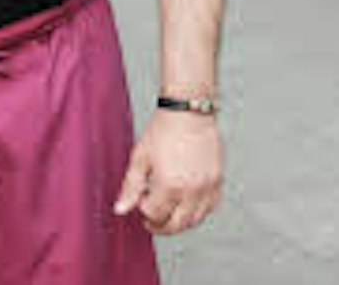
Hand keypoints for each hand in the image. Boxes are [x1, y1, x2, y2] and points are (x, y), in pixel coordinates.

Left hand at [112, 111, 222, 234]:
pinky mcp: (218, 180)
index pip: (155, 215)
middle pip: (176, 225)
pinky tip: (187, 205)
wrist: (188, 112)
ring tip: (168, 212)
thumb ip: (130, 187)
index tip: (140, 200)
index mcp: (169, 185)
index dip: (143, 211)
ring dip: (179, 222)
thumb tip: (120, 209)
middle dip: (160, 226)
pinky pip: (210, 207)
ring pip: (194, 220)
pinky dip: (198, 212)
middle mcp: (191, 189)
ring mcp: (207, 186)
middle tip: (151, 220)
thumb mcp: (140, 158)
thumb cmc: (164, 130)